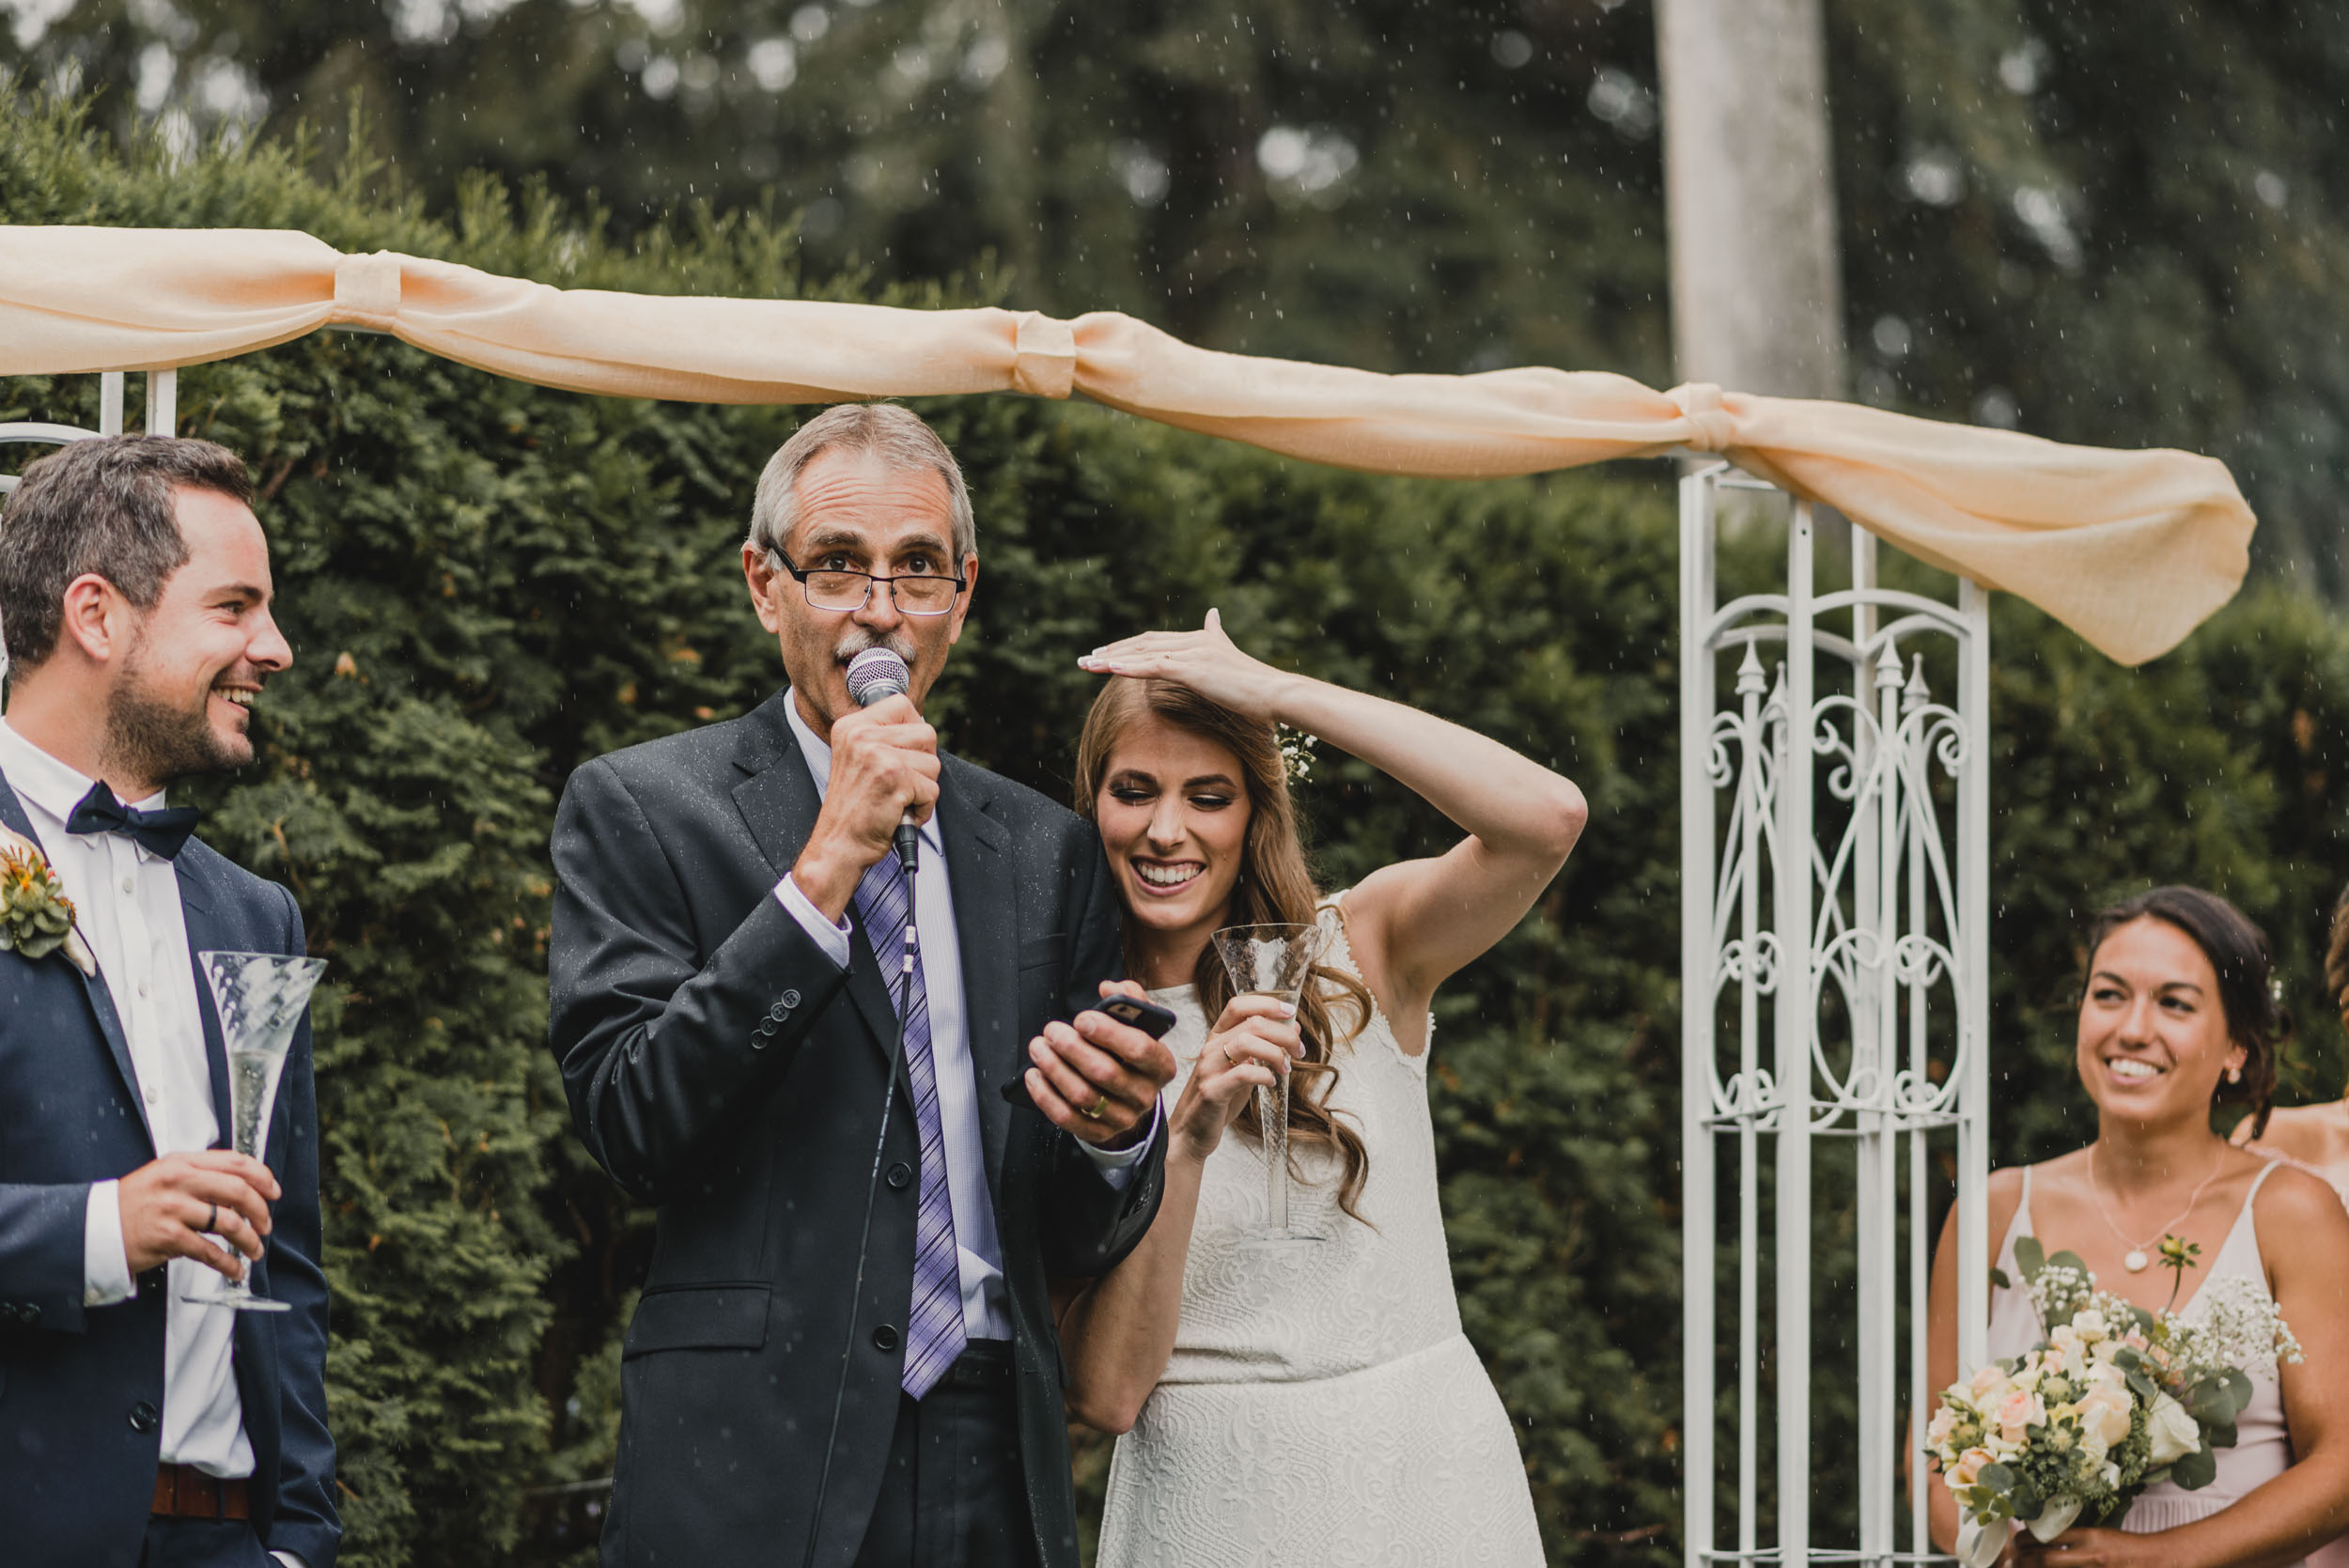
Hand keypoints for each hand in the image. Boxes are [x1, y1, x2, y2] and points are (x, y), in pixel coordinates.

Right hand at [117, 1150, 279, 1282]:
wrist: (95, 1227)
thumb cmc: (134, 1204)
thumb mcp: (166, 1177)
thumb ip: (201, 1178)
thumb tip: (243, 1192)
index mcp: (182, 1162)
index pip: (235, 1162)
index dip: (262, 1177)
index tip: (274, 1192)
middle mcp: (179, 1181)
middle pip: (238, 1191)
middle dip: (260, 1211)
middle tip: (266, 1226)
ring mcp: (173, 1208)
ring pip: (228, 1223)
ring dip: (249, 1240)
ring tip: (254, 1250)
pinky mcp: (167, 1237)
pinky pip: (209, 1251)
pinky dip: (228, 1264)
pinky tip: (235, 1269)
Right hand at [790, 694, 940, 918]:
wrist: (839, 844)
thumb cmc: (854, 808)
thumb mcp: (857, 759)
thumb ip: (883, 737)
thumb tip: (920, 725)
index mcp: (851, 727)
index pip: (901, 704)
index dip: (913, 730)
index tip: (903, 754)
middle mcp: (861, 736)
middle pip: (926, 733)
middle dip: (922, 764)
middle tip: (899, 783)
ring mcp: (878, 755)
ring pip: (933, 763)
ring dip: (923, 788)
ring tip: (896, 799)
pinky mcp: (895, 779)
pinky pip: (932, 790)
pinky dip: (923, 808)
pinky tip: (899, 813)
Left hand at [1024, 981, 1179, 1146]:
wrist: (1129, 1098)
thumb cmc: (1129, 1054)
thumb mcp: (1140, 1026)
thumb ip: (1130, 1000)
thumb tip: (1109, 988)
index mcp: (1161, 1065)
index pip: (1140, 1049)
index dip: (1108, 1032)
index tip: (1080, 1019)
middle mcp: (1145, 1095)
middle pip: (1105, 1073)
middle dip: (1072, 1049)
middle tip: (1051, 1031)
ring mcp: (1123, 1118)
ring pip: (1083, 1096)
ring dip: (1054, 1069)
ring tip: (1038, 1048)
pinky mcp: (1100, 1133)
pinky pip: (1068, 1118)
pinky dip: (1046, 1096)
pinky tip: (1034, 1075)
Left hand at [1077, 609, 1291, 723]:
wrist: (1275, 693)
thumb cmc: (1255, 684)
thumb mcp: (1230, 654)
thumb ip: (1217, 634)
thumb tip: (1213, 612)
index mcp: (1199, 638)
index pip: (1153, 640)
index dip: (1126, 646)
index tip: (1103, 653)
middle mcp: (1193, 641)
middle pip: (1142, 643)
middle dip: (1112, 651)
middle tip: (1085, 659)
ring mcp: (1193, 653)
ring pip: (1143, 653)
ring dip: (1112, 659)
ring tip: (1087, 664)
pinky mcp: (1194, 669)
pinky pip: (1155, 667)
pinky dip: (1131, 667)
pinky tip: (1110, 668)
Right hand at [1167, 993, 1298, 1164]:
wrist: (1190, 1132)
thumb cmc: (1219, 1099)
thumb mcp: (1242, 1067)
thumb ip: (1262, 1047)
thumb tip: (1292, 1027)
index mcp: (1217, 1037)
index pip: (1238, 1005)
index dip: (1266, 1003)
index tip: (1289, 1012)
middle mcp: (1211, 1048)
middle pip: (1252, 1022)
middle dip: (1283, 1033)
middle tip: (1298, 1050)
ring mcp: (1209, 1068)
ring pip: (1247, 1042)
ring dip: (1275, 1053)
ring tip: (1285, 1068)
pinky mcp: (1212, 1091)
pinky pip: (1243, 1074)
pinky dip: (1264, 1075)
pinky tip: (1271, 1082)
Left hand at [2011, 1527, 2166, 1566]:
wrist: (2155, 1560)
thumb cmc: (2124, 1546)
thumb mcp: (2097, 1533)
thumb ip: (2071, 1536)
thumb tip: (2040, 1537)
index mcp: (2089, 1537)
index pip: (2048, 1536)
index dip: (2026, 1539)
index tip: (2016, 1540)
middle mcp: (2090, 1556)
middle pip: (2045, 1560)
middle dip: (2024, 1559)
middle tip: (2013, 1558)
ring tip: (2022, 1565)